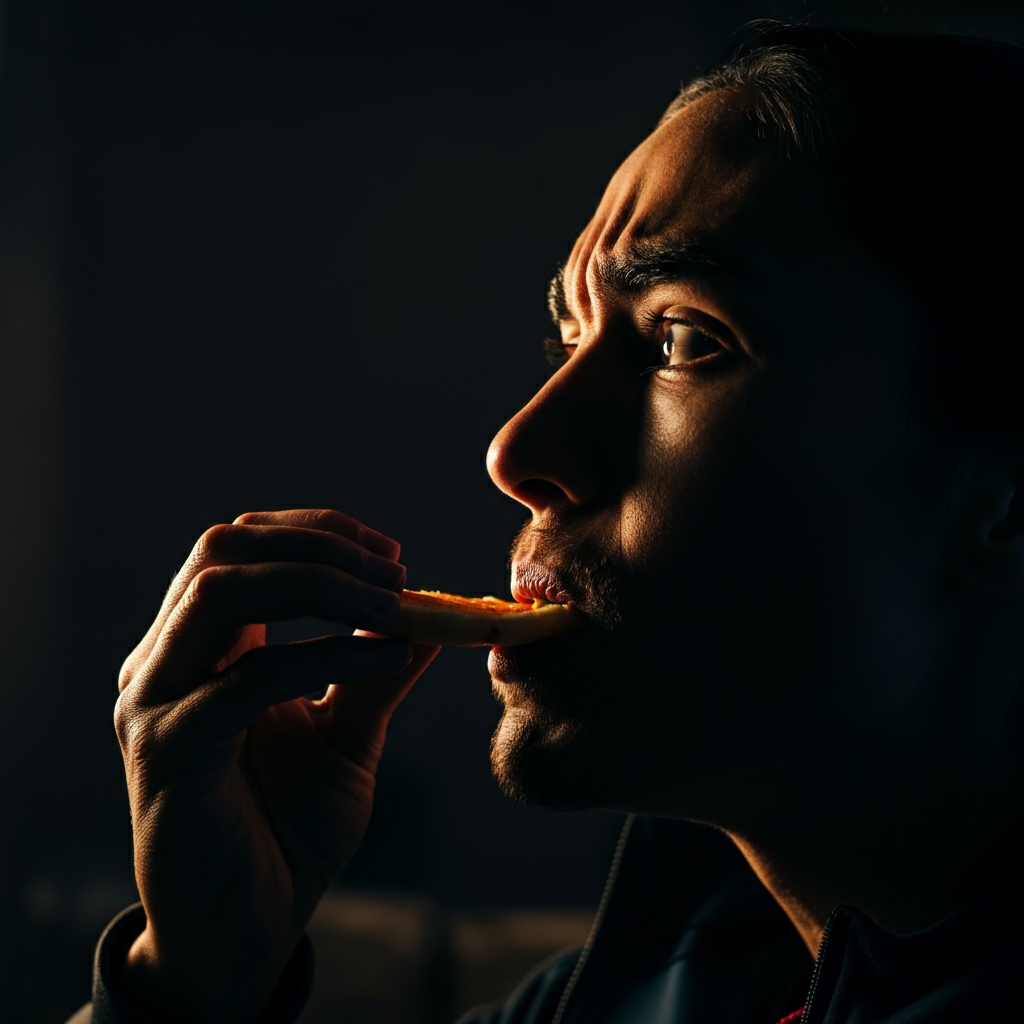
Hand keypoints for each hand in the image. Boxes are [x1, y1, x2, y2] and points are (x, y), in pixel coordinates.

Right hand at [114, 509, 439, 1021]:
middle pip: (225, 550)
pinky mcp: (166, 748)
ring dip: (316, 584)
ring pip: (219, 592)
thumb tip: (432, 618)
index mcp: (203, 647)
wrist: (248, 927)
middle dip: (318, 547)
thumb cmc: (288, 829)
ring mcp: (156, 699)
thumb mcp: (347, 734)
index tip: (392, 553)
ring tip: (389, 605)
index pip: (245, 545)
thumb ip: (378, 672)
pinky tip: (383, 659)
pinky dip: (322, 654)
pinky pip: (246, 678)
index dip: (318, 531)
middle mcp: (166, 659)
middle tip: (395, 574)